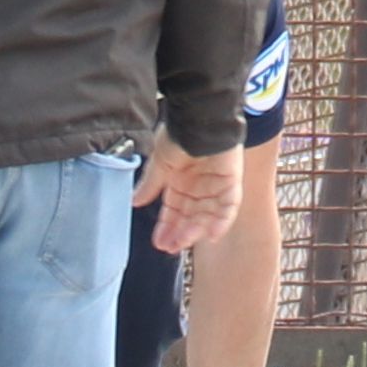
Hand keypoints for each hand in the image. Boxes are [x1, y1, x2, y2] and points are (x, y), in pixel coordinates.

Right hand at [145, 136, 240, 254]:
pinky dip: (221, 221)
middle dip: (180, 233)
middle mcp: (197, 186)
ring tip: (183, 242)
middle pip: (190, 216)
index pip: (174, 210)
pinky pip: (228, 207)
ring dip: (196, 230)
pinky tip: (211, 236)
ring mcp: (215, 185)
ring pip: (206, 215)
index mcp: (180, 181)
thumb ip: (151, 184)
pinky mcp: (231, 182)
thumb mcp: (160, 162)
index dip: (167, 226)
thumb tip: (135, 202)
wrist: (201, 118)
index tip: (159, 243)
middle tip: (170, 248)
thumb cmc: (179, 135)